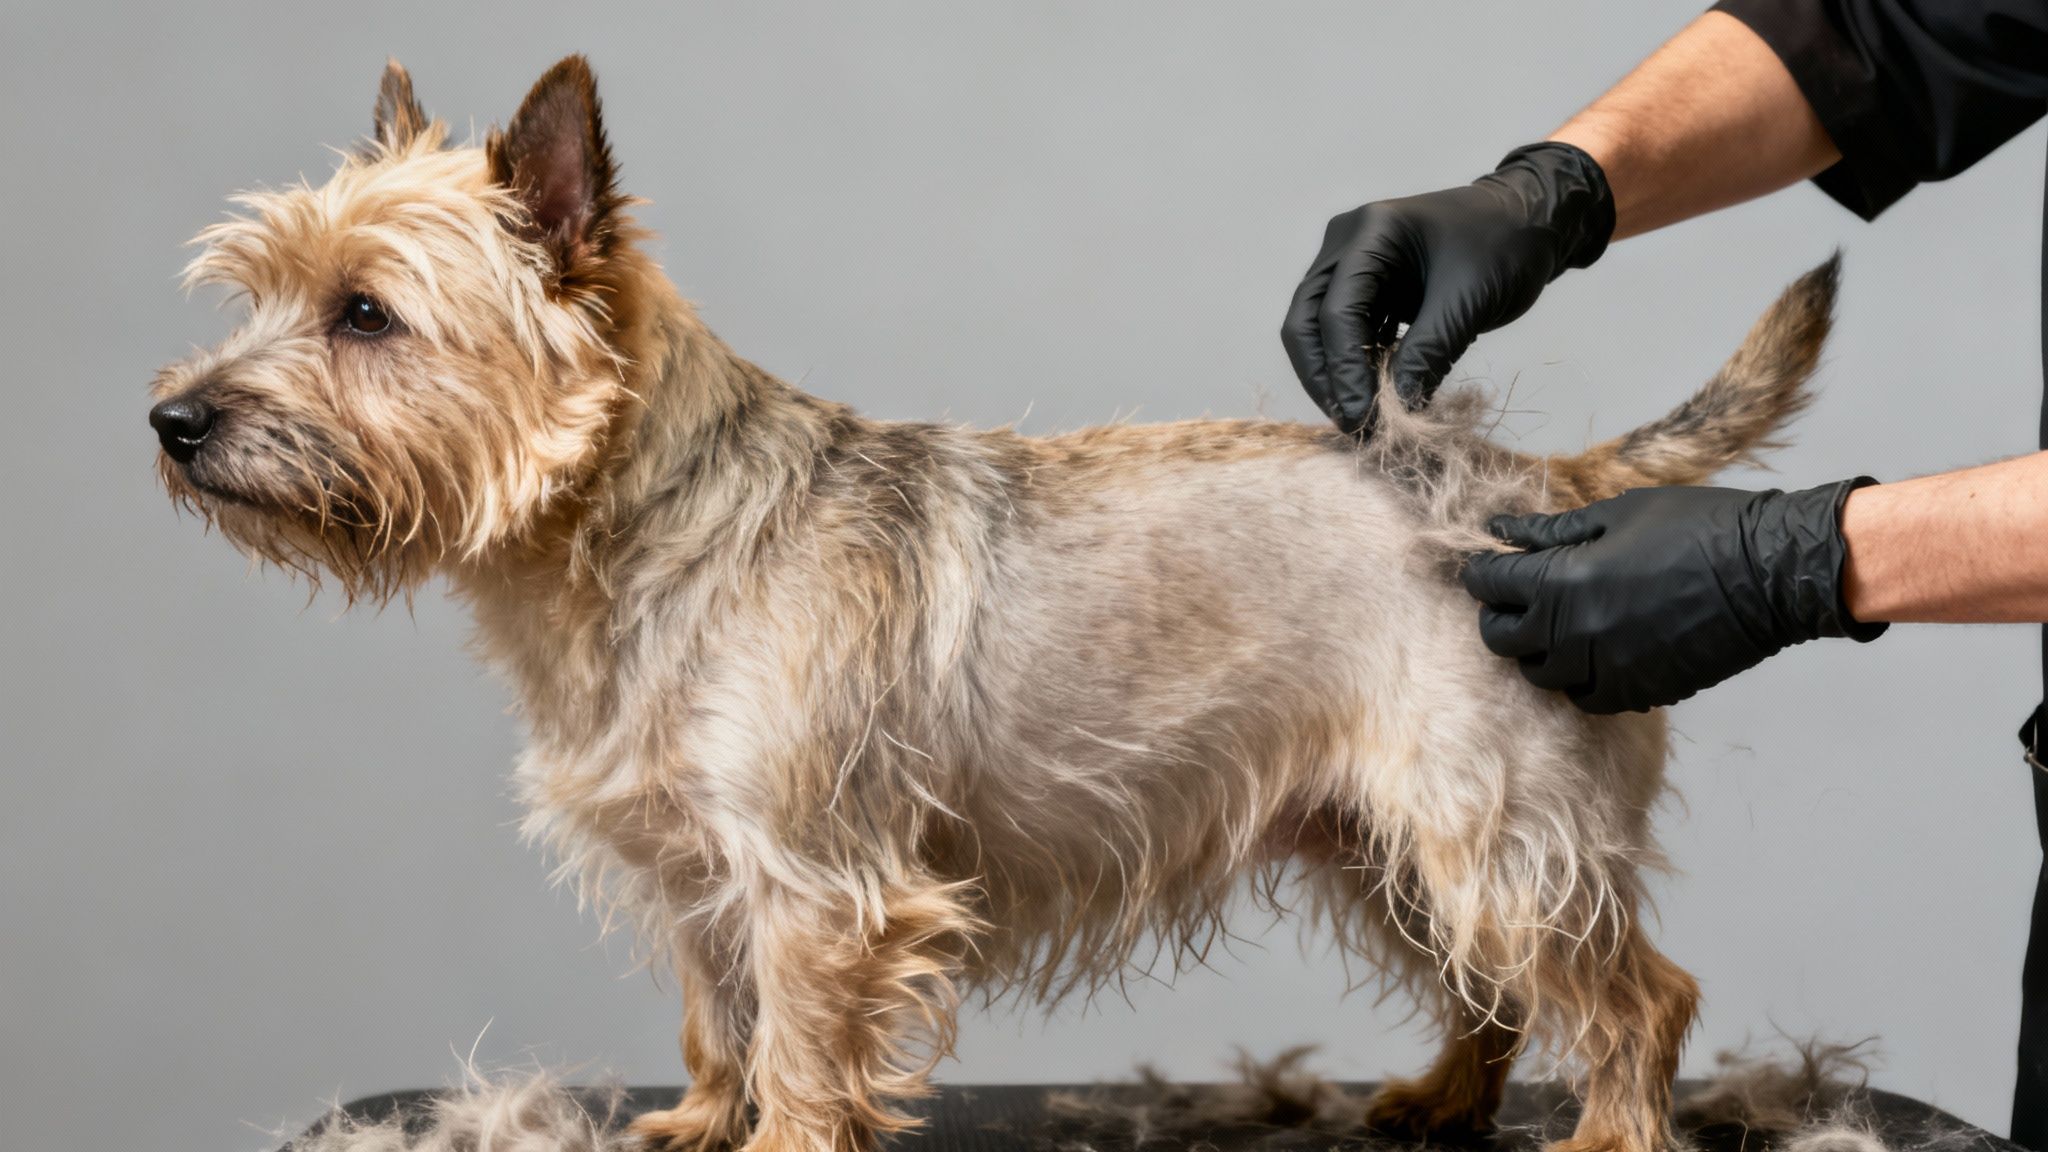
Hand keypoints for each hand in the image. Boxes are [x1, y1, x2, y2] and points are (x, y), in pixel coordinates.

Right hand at [1282, 142, 1614, 434]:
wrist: (1531, 221)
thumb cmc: (1506, 245)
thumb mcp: (1468, 301)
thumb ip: (1428, 353)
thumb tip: (1398, 410)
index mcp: (1370, 231)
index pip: (1336, 309)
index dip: (1345, 368)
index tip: (1363, 416)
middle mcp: (1347, 244)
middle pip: (1307, 320)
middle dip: (1324, 376)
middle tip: (1350, 423)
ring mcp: (1353, 265)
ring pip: (1319, 331)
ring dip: (1336, 376)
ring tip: (1360, 420)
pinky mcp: (1369, 288)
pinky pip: (1348, 333)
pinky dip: (1358, 366)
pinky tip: (1374, 397)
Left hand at [1459, 482, 1885, 714]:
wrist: (1770, 572)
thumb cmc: (1697, 526)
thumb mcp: (1618, 513)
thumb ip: (1553, 531)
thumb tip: (1503, 530)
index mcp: (1561, 581)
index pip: (1490, 586)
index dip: (1480, 573)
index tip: (1484, 566)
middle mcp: (1573, 634)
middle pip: (1502, 639)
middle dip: (1498, 616)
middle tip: (1513, 598)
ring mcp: (1605, 669)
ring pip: (1540, 675)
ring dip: (1537, 650)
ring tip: (1553, 626)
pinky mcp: (1638, 692)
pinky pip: (1586, 697)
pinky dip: (1577, 679)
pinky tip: (1590, 654)